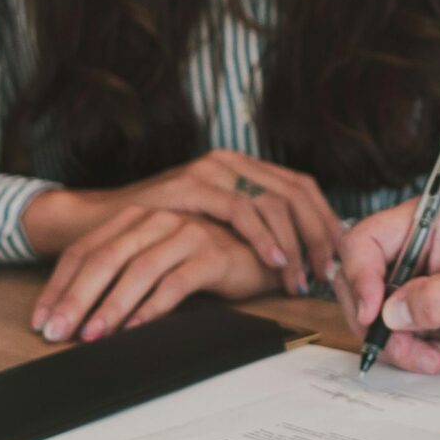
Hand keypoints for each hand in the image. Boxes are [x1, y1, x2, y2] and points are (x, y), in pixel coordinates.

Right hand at [22, 150, 343, 293]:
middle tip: (330, 274)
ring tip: (303, 279)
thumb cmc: (157, 236)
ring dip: (296, 244)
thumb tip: (303, 261)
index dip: (326, 222)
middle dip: (320, 235)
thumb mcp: (213, 229)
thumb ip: (251, 234)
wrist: (97, 224)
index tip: (341, 257)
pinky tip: (276, 263)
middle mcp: (231, 161)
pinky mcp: (191, 186)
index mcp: (242, 167)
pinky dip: (264, 238)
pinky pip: (241, 210)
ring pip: (275, 201)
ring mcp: (211, 169)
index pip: (301, 188)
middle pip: (297, 192)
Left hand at [27, 206, 273, 342]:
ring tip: (91, 336)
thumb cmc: (205, 258)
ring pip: (138, 271)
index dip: (59, 287)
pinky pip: (175, 283)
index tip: (41, 320)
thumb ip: (123, 273)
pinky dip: (151, 308)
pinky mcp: (212, 255)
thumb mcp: (156, 261)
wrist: (263, 251)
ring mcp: (186, 234)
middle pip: (104, 259)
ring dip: (110, 306)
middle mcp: (158, 220)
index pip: (84, 250)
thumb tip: (78, 314)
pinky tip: (134, 329)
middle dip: (75, 299)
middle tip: (56, 332)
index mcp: (136, 218)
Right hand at [331, 204, 439, 373]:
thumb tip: (389, 314)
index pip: (362, 244)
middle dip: (376, 323)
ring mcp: (410, 286)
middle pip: (357, 285)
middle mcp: (408, 254)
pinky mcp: (417, 316)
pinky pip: (392, 339)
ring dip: (396, 346)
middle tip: (403, 345)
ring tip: (432, 357)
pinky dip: (410, 354)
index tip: (373, 315)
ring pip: (371, 319)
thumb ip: (430, 301)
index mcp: (419, 227)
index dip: (359, 279)